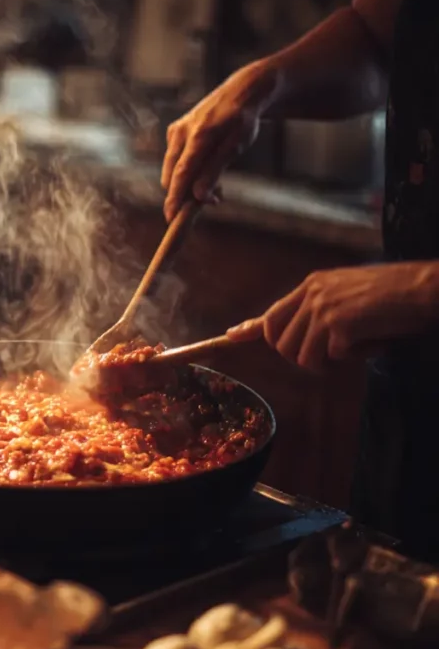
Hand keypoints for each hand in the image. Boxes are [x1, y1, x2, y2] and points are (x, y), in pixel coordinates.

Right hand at [162, 61, 278, 221]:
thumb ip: (215, 171)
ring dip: (189, 183)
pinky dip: (187, 171)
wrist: (240, 92)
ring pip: (173, 170)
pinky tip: (207, 170)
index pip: (181, 174)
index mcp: (198, 136)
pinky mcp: (174, 132)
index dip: (175, 198)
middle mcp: (181, 133)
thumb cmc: (242, 120)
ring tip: (216, 185)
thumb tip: (198, 196)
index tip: (171, 218)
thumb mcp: (236, 146)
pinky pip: (176, 160)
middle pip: (172, 175)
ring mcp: (175, 131)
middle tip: (215, 199)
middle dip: (187, 194)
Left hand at [226, 264, 438, 371]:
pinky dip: (356, 357)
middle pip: (281, 345)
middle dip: (304, 358)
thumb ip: (322, 314)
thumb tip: (302, 343)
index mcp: (313, 286)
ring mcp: (323, 309)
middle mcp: (312, 295)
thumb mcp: (350, 296)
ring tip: (359, 343)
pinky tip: (374, 340)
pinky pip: (333, 358)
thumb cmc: (395, 295)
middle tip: (335, 354)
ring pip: (303, 358)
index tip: (229, 336)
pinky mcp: (338, 324)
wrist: (424, 287)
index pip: (273, 312)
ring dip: (330, 362)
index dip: (252, 329)